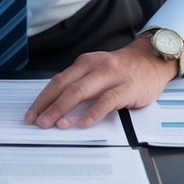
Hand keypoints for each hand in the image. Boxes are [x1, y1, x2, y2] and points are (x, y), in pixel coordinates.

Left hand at [25, 34, 175, 129]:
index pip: (58, 81)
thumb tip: (55, 106)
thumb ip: (80, 83)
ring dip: (65, 108)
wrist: (152, 59)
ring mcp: (111, 76)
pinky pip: (107, 100)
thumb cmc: (122, 70)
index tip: (31, 114)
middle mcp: (95, 67)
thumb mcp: (98, 70)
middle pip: (66, 86)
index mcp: (84, 63)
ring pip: (82, 91)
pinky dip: (93, 112)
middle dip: (48, 105)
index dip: (42, 98)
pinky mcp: (126, 88)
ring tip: (54, 124)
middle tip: (37, 122)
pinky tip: (83, 123)